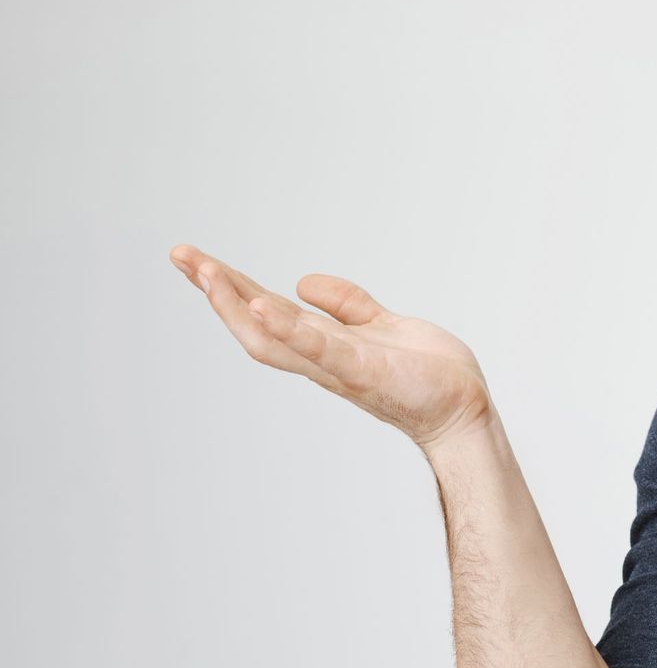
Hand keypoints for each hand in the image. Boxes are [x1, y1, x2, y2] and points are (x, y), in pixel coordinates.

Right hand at [169, 244, 495, 450]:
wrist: (465, 411)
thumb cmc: (427, 377)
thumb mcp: (382, 326)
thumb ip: (346, 305)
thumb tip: (302, 281)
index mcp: (323, 344)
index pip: (264, 310)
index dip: (228, 287)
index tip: (193, 259)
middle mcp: (321, 358)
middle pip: (254, 322)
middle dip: (216, 291)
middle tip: (181, 256)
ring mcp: (340, 366)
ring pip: (276, 336)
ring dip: (239, 306)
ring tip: (207, 274)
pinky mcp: (366, 370)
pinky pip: (321, 348)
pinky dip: (292, 329)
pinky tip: (265, 306)